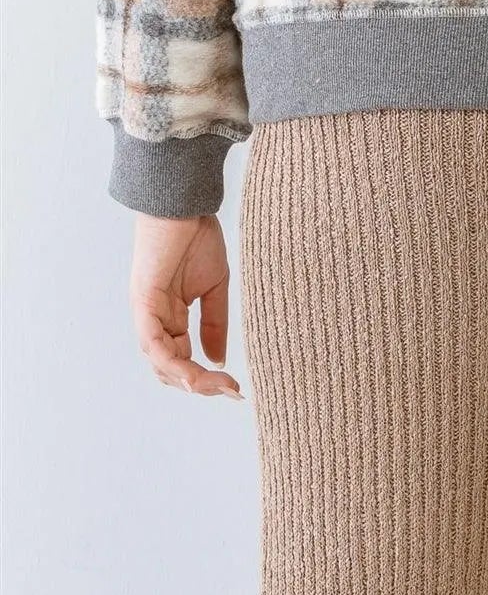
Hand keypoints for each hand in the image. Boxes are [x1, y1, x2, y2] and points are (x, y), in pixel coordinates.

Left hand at [130, 211, 243, 398]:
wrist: (184, 203)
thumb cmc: (196, 236)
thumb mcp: (215, 285)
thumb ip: (214, 323)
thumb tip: (217, 360)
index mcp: (170, 317)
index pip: (183, 360)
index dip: (207, 379)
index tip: (237, 388)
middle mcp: (155, 321)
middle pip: (170, 370)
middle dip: (201, 386)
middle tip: (231, 391)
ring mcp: (147, 314)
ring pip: (161, 364)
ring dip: (191, 380)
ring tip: (220, 386)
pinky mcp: (144, 303)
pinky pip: (153, 344)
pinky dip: (172, 363)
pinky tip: (194, 374)